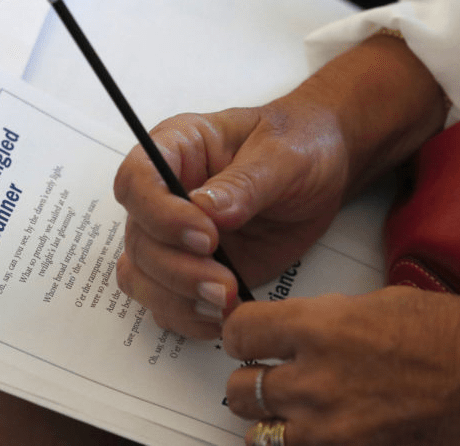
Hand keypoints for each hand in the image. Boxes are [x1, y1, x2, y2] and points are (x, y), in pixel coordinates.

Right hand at [113, 84, 352, 339]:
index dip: (159, 214)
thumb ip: (245, 182)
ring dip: (177, 298)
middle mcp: (164, 194)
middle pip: (138, 239)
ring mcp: (174, 236)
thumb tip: (208, 211)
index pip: (137, 181)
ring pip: (142, 276)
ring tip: (226, 302)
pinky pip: (167, 302)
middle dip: (176, 269)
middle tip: (224, 284)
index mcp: (175, 148)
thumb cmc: (299, 143)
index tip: (206, 236)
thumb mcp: (282, 153)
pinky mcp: (193, 270)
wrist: (323, 168)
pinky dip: (189, 317)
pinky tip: (225, 314)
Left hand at [223, 287, 459, 445]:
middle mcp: (315, 379)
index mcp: (320, 326)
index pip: (239, 332)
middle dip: (248, 382)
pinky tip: (321, 433)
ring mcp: (332, 429)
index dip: (241, 333)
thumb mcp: (384, 301)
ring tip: (289, 413)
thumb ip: (331, 318)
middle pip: (238, 390)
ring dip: (270, 423)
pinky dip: (303, 445)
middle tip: (266, 378)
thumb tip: (307, 329)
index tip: (248, 337)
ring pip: (260, 434)